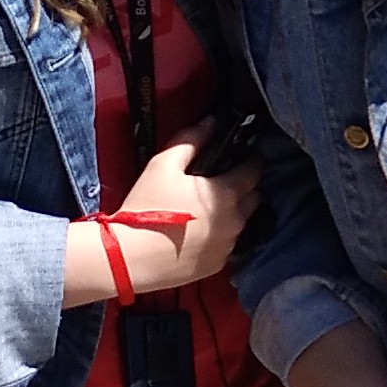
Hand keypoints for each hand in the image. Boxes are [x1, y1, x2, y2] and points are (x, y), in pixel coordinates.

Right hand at [61, 130, 250, 305]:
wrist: (132, 259)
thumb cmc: (146, 209)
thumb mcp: (163, 165)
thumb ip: (191, 140)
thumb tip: (211, 123)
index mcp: (226, 193)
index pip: (254, 169)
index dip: (252, 158)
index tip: (248, 153)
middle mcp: (234, 220)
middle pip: (254, 196)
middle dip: (246, 186)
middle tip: (226, 180)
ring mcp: (228, 245)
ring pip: (241, 221)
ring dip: (233, 212)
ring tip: (210, 207)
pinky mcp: (218, 264)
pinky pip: (228, 244)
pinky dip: (221, 235)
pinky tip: (201, 231)